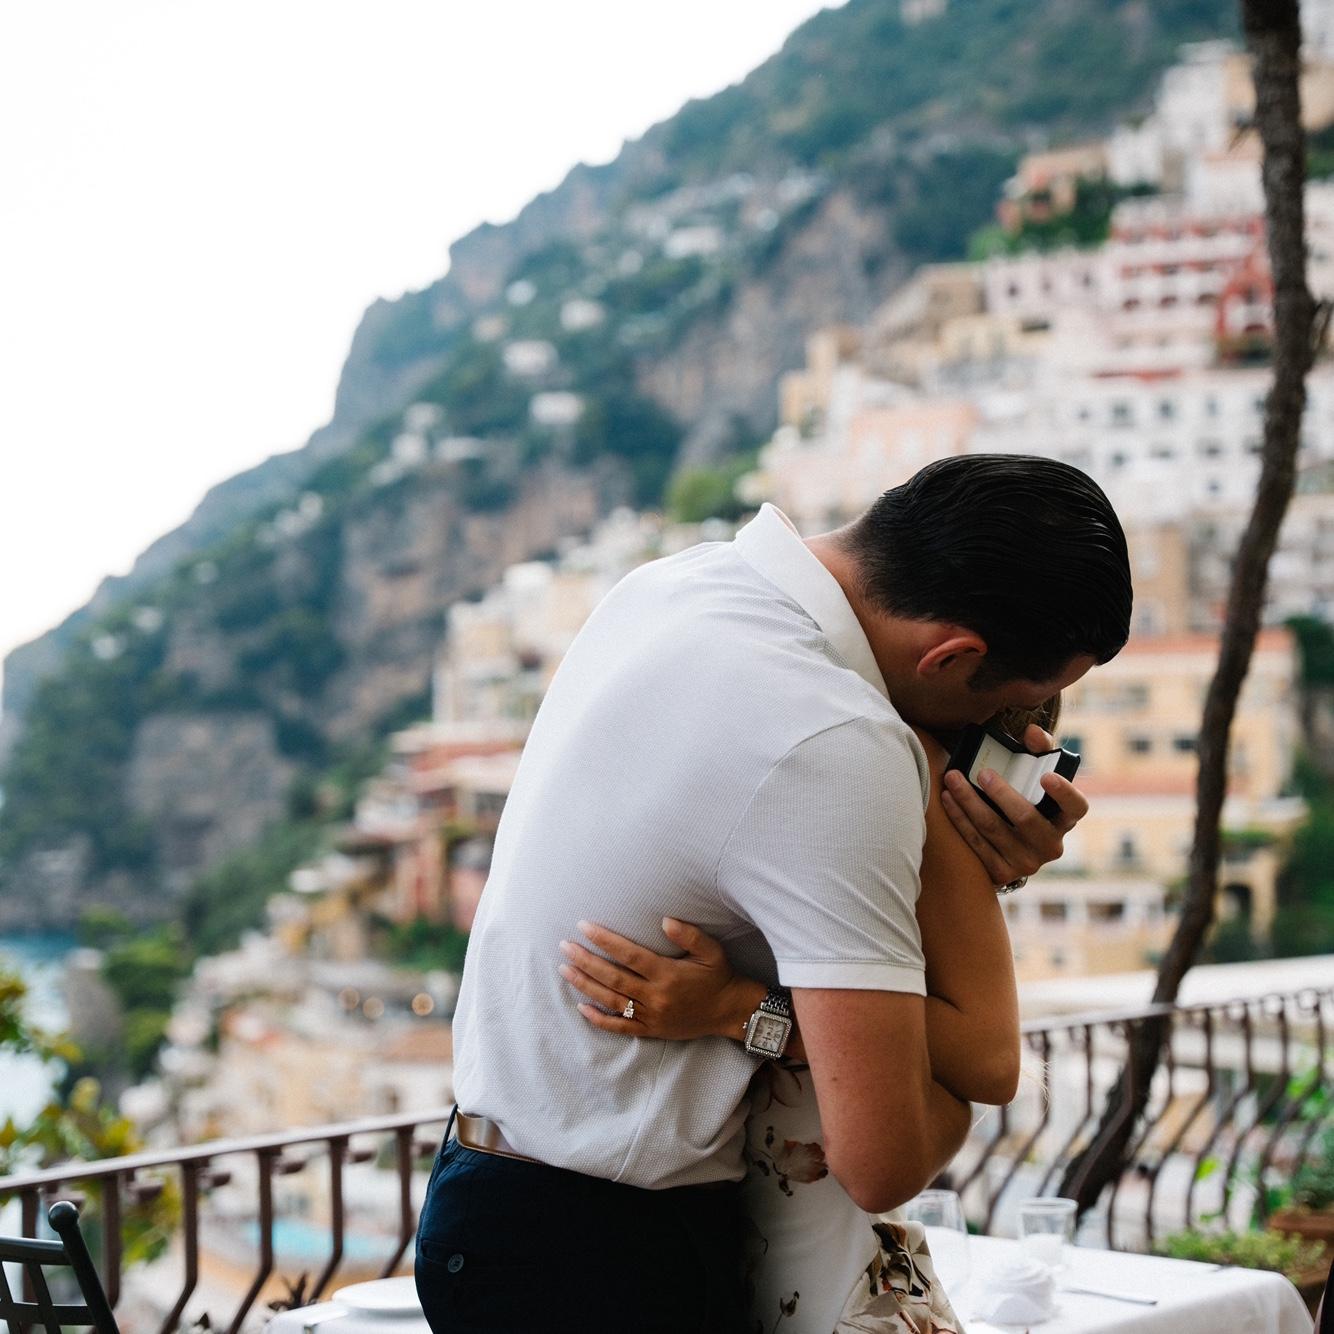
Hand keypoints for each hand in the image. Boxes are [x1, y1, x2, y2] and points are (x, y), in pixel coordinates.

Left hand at [557, 918, 757, 1039]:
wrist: (729, 1011)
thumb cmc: (719, 976)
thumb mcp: (711, 951)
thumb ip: (689, 934)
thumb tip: (665, 920)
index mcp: (667, 973)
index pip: (629, 955)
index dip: (604, 940)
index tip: (584, 927)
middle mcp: (655, 996)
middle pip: (613, 977)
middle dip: (586, 961)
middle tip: (564, 947)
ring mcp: (651, 1015)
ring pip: (611, 1001)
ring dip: (585, 985)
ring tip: (565, 970)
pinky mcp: (651, 1030)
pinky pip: (620, 1027)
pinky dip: (599, 1019)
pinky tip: (581, 1007)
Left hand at [939, 722, 1088, 886]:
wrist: (1008, 845)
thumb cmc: (1024, 797)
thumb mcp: (1038, 775)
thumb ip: (1039, 750)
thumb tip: (1031, 732)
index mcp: (1065, 819)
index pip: (1076, 807)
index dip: (1064, 793)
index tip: (1047, 776)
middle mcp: (1051, 844)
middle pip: (1026, 819)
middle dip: (1002, 795)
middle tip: (982, 773)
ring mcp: (1027, 863)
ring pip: (994, 830)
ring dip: (970, 802)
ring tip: (952, 779)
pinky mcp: (1002, 873)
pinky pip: (976, 845)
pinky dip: (959, 819)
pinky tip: (948, 799)